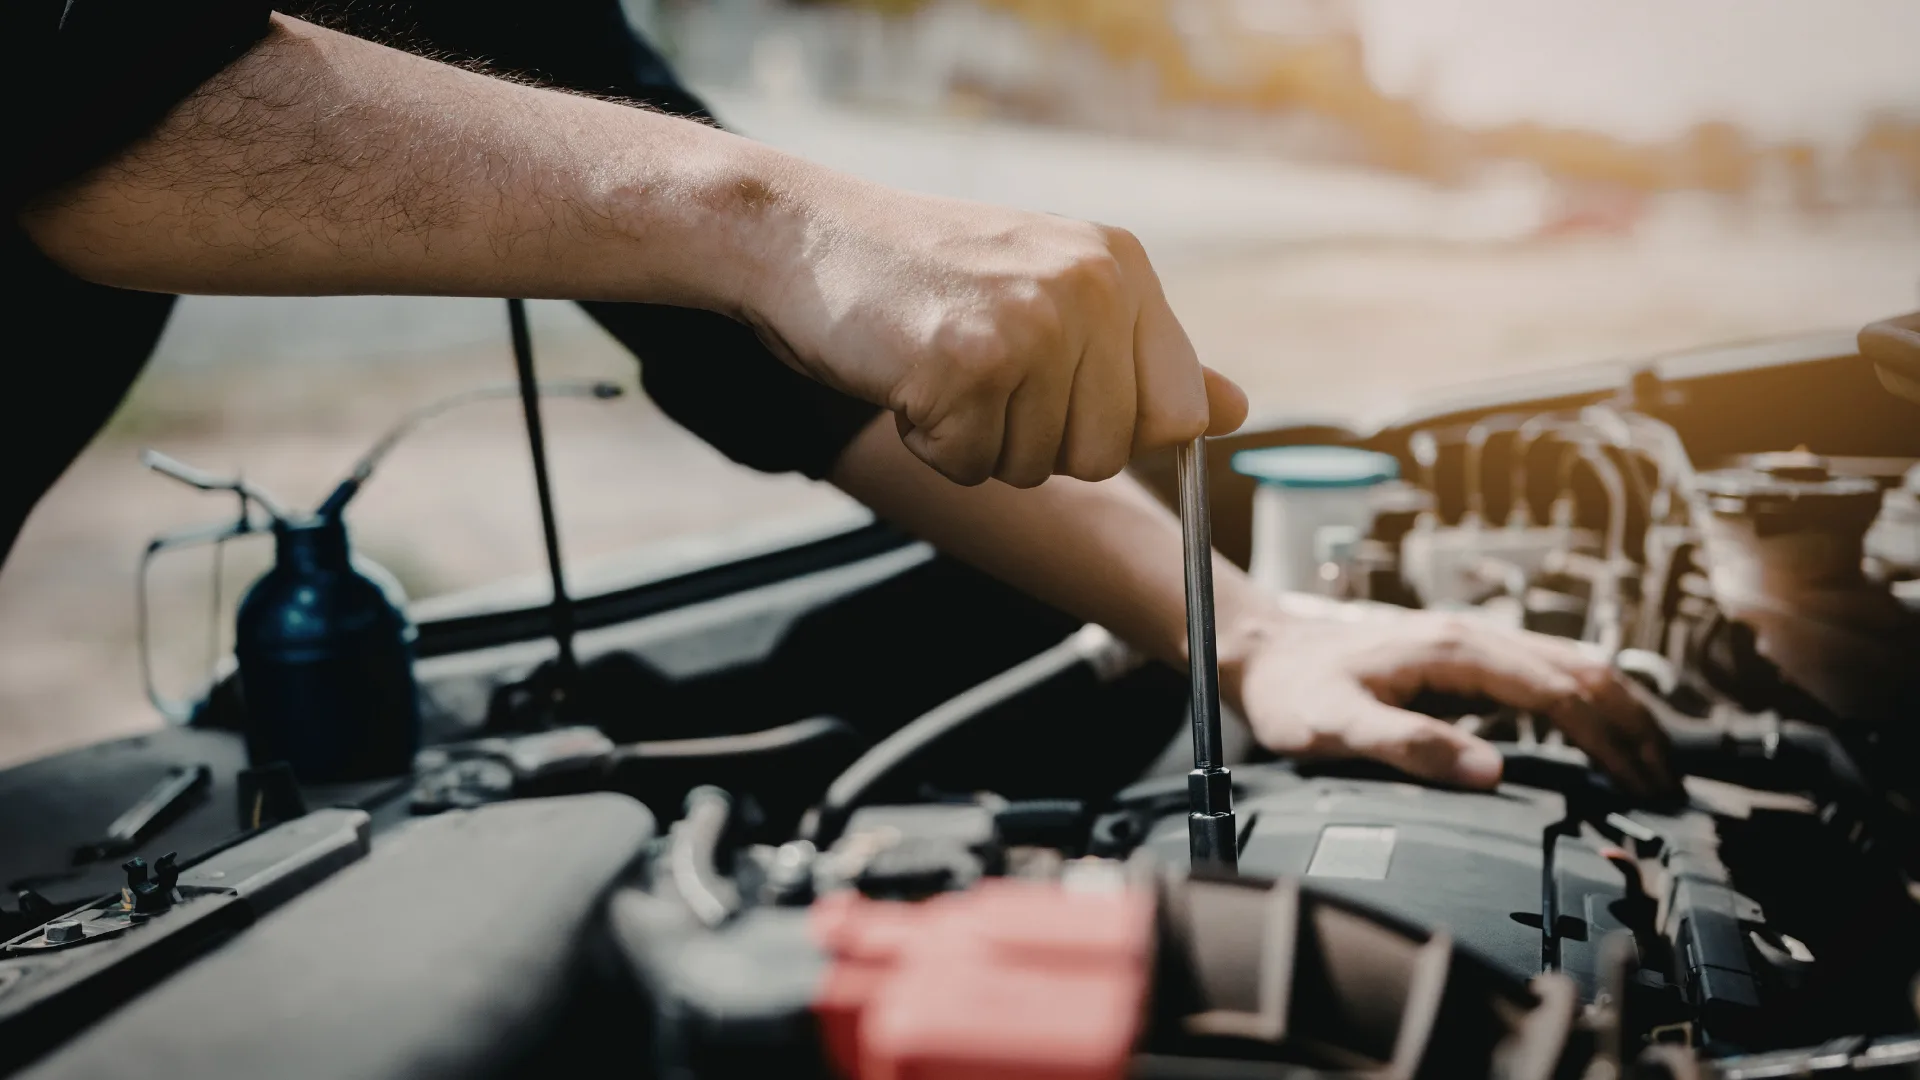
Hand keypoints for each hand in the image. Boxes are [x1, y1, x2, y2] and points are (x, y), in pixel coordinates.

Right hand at [743, 181, 1246, 486]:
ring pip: (1038, 468)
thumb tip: (1234, 413)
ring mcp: (1029, 323)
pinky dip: (931, 444)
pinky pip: (971, 466)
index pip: (1181, 413)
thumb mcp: (1052, 293)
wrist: (805, 236)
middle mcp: (1087, 287)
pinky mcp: (965, 364)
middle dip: (1039, 443)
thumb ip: (1145, 357)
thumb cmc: (927, 275)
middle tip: (983, 375)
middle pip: (1107, 454)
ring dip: (980, 442)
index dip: (1119, 431)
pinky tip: (909, 379)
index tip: (1061, 401)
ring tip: (943, 368)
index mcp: (1119, 267)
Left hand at [1223, 605, 1675, 796]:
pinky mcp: (1465, 660)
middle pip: (1584, 671)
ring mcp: (1472, 644)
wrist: (1264, 651)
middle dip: (1635, 727)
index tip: (1642, 786)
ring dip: (1619, 714)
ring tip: (1651, 768)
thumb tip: (1491, 772)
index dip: (1609, 740)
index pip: (1559, 691)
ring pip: (1572, 668)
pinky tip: (1598, 743)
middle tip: (1668, 787)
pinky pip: (1545, 677)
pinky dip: (1587, 707)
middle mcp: (1473, 637)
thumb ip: (1410, 747)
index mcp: (1454, 651)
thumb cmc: (1293, 691)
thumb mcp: (1337, 728)